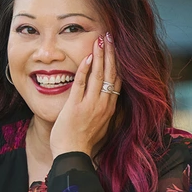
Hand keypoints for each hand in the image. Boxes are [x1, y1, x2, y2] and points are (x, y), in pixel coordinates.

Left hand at [50, 32, 120, 158]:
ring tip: (100, 40)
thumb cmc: (82, 141)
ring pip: (99, 75)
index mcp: (110, 108)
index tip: (116, 48)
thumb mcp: (99, 124)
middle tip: (110, 36)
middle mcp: (104, 104)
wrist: (73, 155)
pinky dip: (85, 70)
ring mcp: (91, 105)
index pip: (117, 80)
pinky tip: (87, 57)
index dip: (118, 63)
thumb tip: (105, 99)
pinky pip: (82, 84)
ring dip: (100, 56)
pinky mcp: (76, 107)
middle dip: (111, 53)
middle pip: (111, 74)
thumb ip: (102, 110)